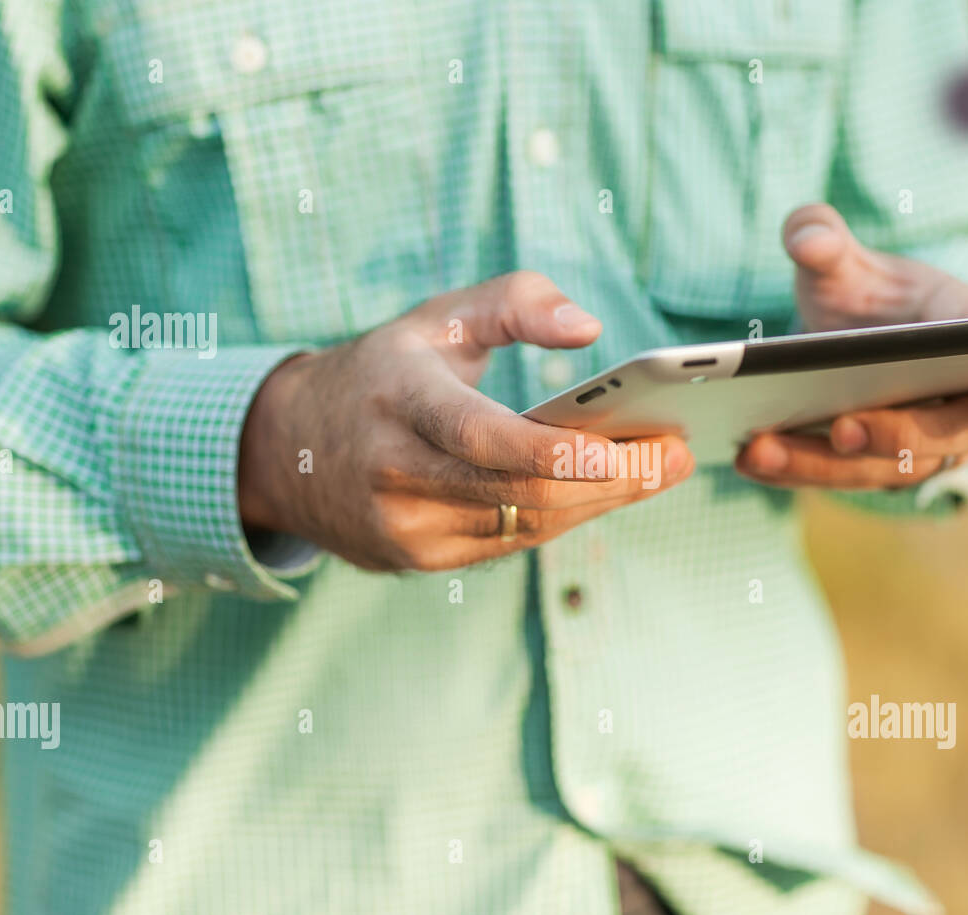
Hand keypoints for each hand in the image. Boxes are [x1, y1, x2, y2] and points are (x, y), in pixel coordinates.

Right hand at [238, 271, 693, 570]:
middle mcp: (394, 473)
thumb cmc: (384, 371)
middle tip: (678, 456)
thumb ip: (517, 301)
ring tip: (658, 468)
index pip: (481, 436)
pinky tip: (602, 491)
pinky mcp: (416, 560)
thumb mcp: (438, 317)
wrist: (289, 449)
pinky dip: (564, 517)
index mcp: (397, 400)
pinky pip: (510, 543)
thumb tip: (590, 329)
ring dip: (600, 501)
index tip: (632, 445)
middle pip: (522, 494)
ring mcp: (403, 528)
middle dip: (613, 481)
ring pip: (526, 526)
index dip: (556, 451)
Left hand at [735, 203, 967, 489]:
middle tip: (841, 428)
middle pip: (947, 435)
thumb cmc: (864, 294)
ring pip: (888, 468)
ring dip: (824, 464)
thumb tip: (809, 240)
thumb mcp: (841, 260)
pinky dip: (797, 472)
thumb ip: (823, 237)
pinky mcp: (881, 469)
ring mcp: (926, 443)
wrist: (845, 339)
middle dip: (895, 435)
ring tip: (760, 448)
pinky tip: (748, 458)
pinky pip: (845, 478)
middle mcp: (964, 399)